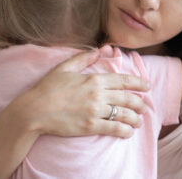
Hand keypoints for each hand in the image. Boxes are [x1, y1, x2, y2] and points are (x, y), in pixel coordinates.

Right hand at [20, 50, 149, 138]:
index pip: (123, 80)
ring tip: (139, 121)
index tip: (148, 85)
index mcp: (94, 79)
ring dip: (135, 118)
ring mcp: (94, 111)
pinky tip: (128, 132)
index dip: (139, 83)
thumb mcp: (65, 67)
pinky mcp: (89, 126)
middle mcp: (98, 94)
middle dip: (140, 103)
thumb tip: (100, 49)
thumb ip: (85, 57)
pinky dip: (124, 131)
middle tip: (144, 106)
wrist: (34, 110)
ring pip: (123, 114)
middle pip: (127, 98)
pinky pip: (113, 129)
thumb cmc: (48, 87)